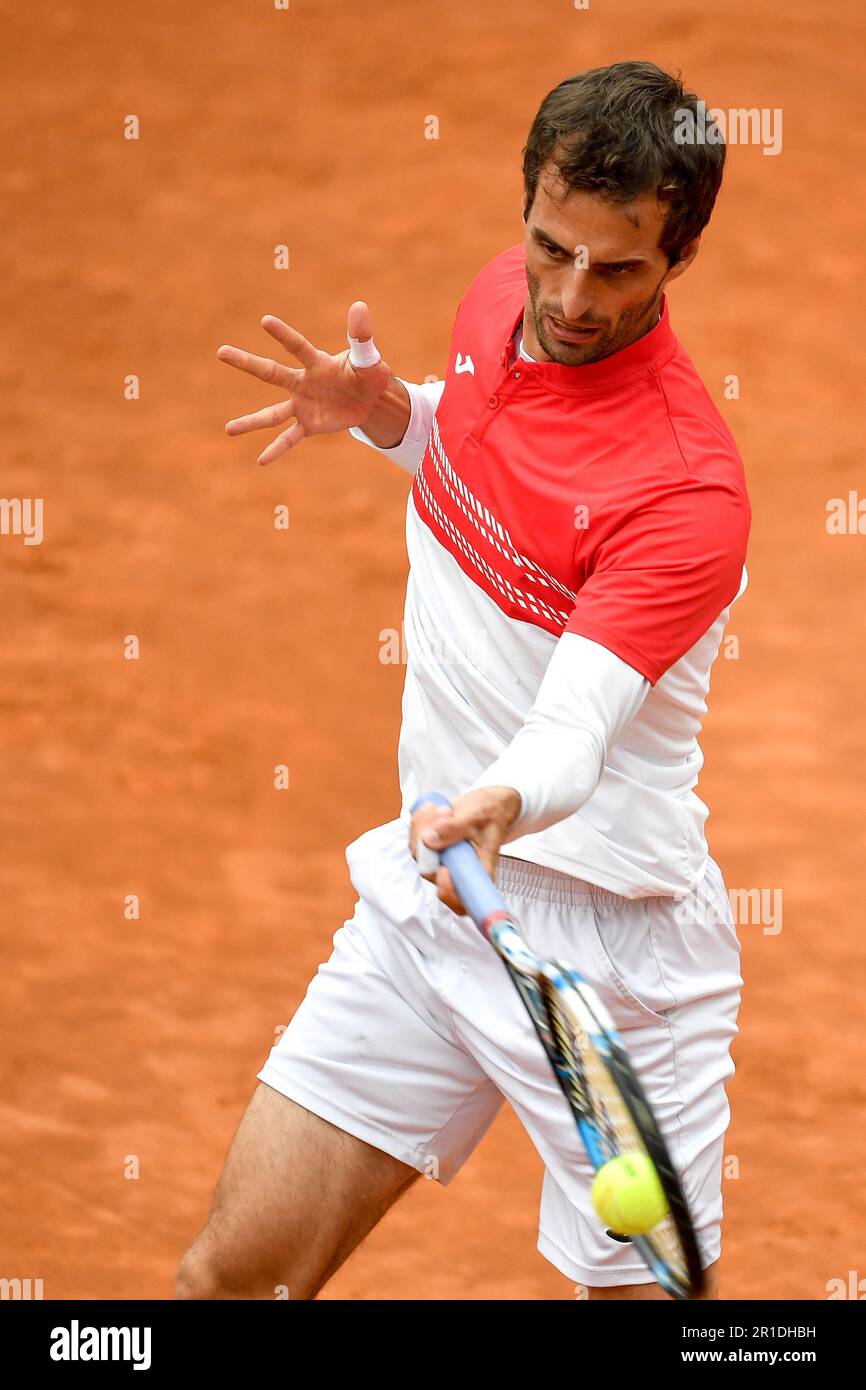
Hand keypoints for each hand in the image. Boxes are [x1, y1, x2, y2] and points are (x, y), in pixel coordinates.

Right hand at [217, 301, 392, 464]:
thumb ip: (361, 336)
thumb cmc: (367, 374)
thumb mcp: (368, 359)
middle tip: (221, 352)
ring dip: (251, 422)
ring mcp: (303, 405)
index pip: (297, 346)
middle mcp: (303, 382)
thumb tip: (360, 305)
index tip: (265, 321)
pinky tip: (261, 460)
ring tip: (229, 430)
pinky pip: (290, 438)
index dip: (283, 335)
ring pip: (272, 414)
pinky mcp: (309, 424)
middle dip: (246, 363)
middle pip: (270, 372)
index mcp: (317, 363)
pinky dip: (277, 449)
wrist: (370, 401)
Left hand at [409, 786, 522, 914]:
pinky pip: (416, 840)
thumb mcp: (478, 816)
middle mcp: (458, 871)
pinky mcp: (432, 849)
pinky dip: (420, 822)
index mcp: (479, 873)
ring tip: (443, 809)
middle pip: (431, 873)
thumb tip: (429, 839)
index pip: (461, 900)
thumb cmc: (491, 813)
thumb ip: (454, 828)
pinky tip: (433, 809)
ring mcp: (443, 861)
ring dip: (424, 827)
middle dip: (429, 844)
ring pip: (420, 854)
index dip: (448, 892)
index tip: (444, 870)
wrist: (488, 803)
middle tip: (442, 816)